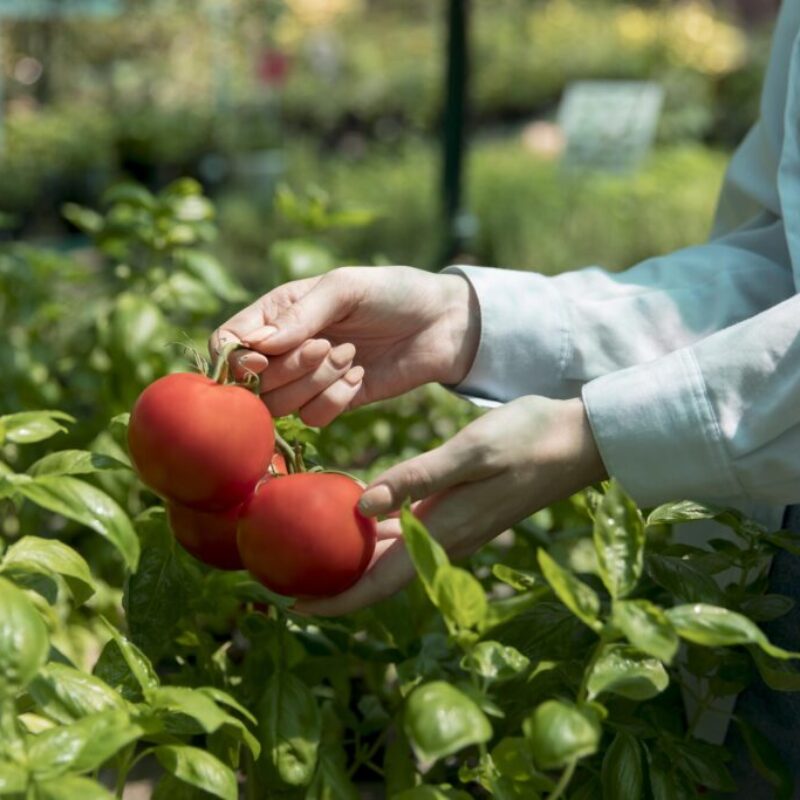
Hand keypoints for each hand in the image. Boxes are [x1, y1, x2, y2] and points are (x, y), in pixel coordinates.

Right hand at [209, 267, 479, 424]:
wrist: (444, 323)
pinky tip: (360, 377)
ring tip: (351, 356)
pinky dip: (336, 401)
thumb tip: (257, 345)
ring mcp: (309, 379)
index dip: (235, 358)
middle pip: (253, 382)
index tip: (262, 359)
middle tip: (331, 345)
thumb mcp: (346, 288)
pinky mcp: (335, 402)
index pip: (227, 341)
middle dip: (291, 369)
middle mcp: (286, 348)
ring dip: (317, 383)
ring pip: (282, 405)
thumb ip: (301, 314)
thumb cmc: (393, 292)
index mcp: (278, 312)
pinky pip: (314, 419)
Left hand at [294, 396, 606, 615]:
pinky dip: (377, 535)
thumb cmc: (527, 439)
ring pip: (392, 558)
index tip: (291, 605)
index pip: (380, 583)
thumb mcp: (470, 452)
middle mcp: (446, 539)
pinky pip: (408, 536)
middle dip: (334, 583)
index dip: (335, 600)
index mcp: (443, 530)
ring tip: (310, 549)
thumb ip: (417, 479)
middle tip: (285, 574)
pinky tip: (358, 516)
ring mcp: (455, 528)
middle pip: (379, 578)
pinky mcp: (461, 512)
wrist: (578, 440)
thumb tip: (361, 507)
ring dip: (352, 560)